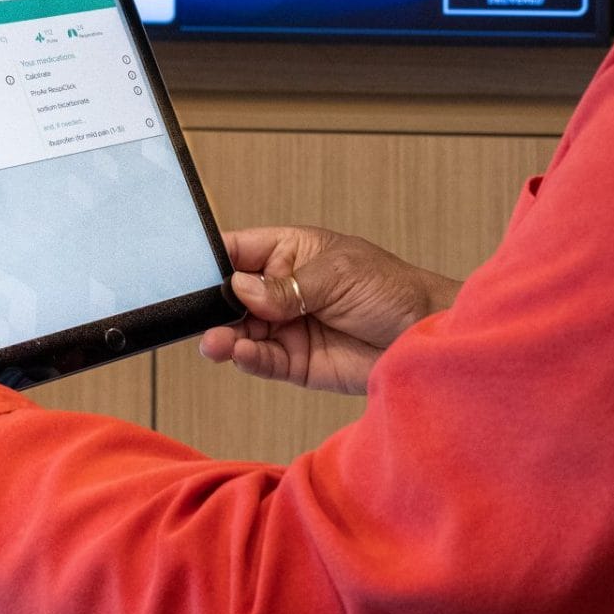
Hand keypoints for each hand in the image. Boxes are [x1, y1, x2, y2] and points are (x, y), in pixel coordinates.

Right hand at [198, 226, 458, 395]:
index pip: (239, 251)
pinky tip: (239, 354)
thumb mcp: (340, 274)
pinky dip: (247, 359)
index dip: (211, 260)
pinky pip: (262, 360)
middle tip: (198, 316)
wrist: (427, 338)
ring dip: (225, 336)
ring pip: (241, 331)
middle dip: (212, 306)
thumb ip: (289, 286)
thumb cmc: (393, 291)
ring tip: (216, 342)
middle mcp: (282, 289)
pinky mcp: (295, 362)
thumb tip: (243, 289)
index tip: (186, 272)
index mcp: (290, 252)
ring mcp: (287, 327)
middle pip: (231, 296)